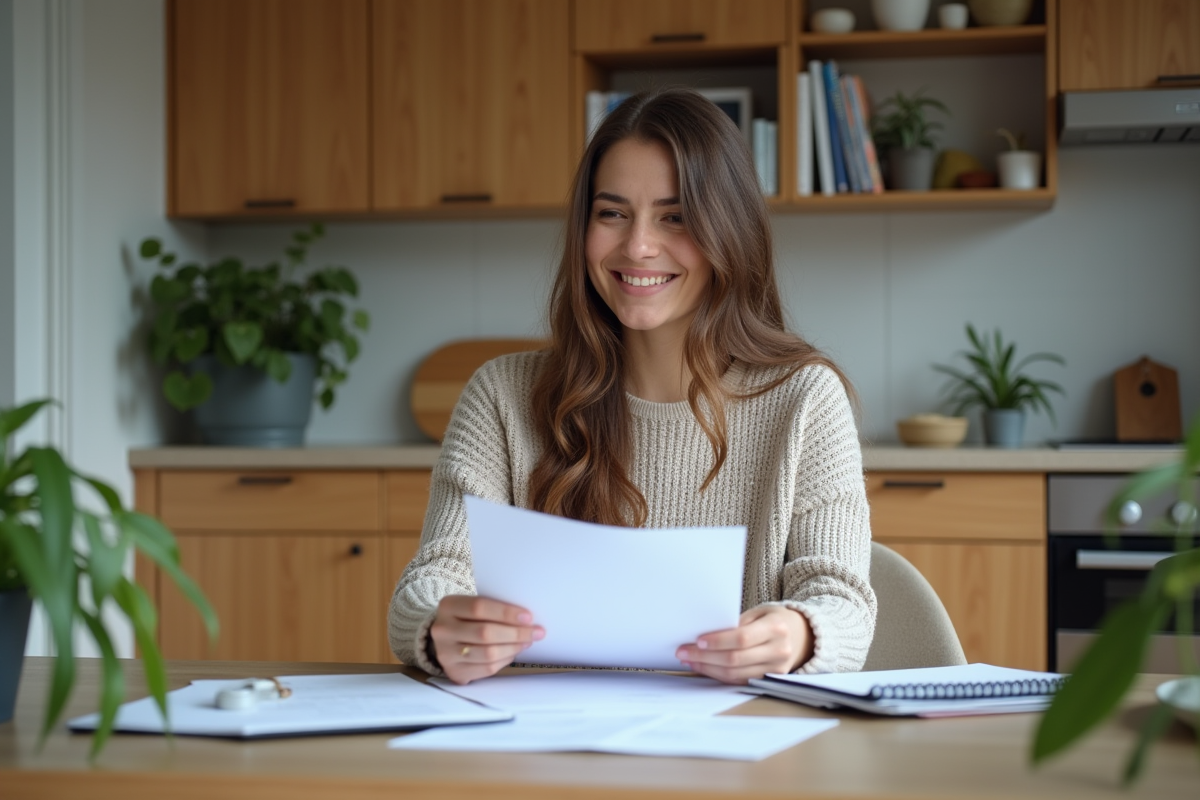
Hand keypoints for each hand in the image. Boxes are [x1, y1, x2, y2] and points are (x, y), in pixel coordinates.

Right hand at [429, 595, 544, 684]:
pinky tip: (513, 652)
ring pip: (488, 653)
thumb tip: (526, 619)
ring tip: (527, 642)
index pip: (479, 607)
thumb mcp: (471, 606)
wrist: (444, 640)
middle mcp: (443, 630)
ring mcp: (446, 653)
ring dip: (513, 647)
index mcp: (448, 606)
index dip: (506, 613)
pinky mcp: (454, 672)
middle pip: (485, 632)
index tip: (528, 617)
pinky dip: (505, 660)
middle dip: (516, 633)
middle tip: (536, 632)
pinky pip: (487, 668)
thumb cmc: (466, 619)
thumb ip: (493, 609)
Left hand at [675, 606, 813, 684]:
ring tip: (689, 660)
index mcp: (776, 628)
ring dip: (708, 668)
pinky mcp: (769, 680)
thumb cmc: (774, 619)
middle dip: (705, 656)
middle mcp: (779, 651)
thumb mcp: (760, 613)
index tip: (697, 640)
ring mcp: (776, 669)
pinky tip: (704, 668)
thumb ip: (737, 623)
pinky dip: (718, 675)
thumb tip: (705, 634)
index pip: (742, 638)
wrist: (802, 635)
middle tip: (683, 652)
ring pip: (735, 673)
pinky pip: (739, 680)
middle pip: (735, 659)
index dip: (718, 641)